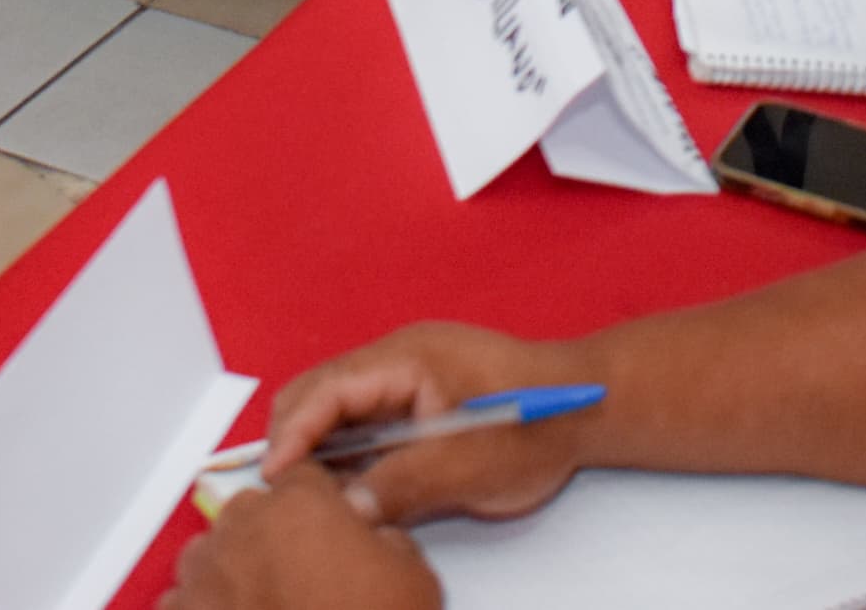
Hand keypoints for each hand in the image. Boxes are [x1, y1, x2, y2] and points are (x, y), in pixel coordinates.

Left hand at [162, 477, 437, 609]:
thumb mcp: (414, 579)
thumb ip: (388, 538)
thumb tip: (371, 534)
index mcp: (299, 505)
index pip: (301, 475)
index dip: (318, 502)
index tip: (328, 526)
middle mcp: (243, 529)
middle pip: (250, 513)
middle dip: (271, 536)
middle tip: (302, 576)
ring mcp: (206, 575)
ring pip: (209, 554)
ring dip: (231, 571)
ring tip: (263, 603)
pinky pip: (181, 601)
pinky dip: (202, 609)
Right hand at [261, 324, 591, 529]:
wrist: (589, 406)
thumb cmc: (538, 420)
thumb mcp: (470, 463)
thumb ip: (404, 483)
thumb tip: (346, 508)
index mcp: (407, 357)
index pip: (327, 388)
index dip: (294, 433)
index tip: (275, 477)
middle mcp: (398, 360)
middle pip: (321, 392)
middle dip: (295, 439)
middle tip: (283, 492)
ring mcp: (406, 378)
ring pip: (339, 411)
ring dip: (320, 450)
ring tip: (310, 497)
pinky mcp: (417, 400)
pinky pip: (366, 424)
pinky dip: (348, 455)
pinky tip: (348, 490)